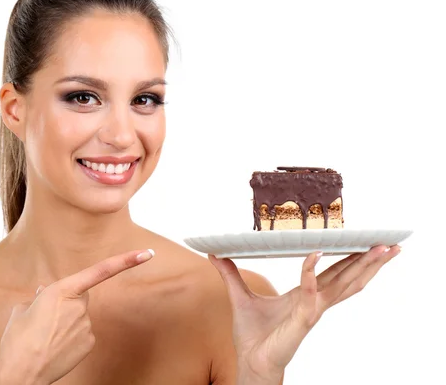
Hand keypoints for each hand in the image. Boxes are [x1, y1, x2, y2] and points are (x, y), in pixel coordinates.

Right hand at [0, 249, 154, 384]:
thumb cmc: (17, 340)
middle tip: (46, 319)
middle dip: (68, 302)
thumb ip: (38, 298)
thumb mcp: (22, 310)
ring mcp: (87, 325)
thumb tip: (43, 294)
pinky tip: (55, 346)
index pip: (101, 270)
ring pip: (79, 317)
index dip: (126, 261)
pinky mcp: (90, 342)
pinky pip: (82, 333)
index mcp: (62, 290)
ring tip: (45, 336)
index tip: (147, 253)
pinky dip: (71, 337)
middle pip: (81, 296)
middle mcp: (80, 305)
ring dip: (66, 322)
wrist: (22, 373)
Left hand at [209, 244, 400, 383]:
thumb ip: (230, 274)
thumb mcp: (239, 295)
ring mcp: (311, 311)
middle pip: (349, 277)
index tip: (366, 242)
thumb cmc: (252, 334)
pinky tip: (314, 257)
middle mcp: (314, 302)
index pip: (335, 272)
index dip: (352, 258)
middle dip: (370, 261)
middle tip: (389, 244)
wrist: (249, 361)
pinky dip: (311, 277)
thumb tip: (215, 254)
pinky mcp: (301, 321)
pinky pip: (309, 296)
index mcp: (306, 295)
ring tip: (377, 250)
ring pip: (342, 286)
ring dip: (360, 267)